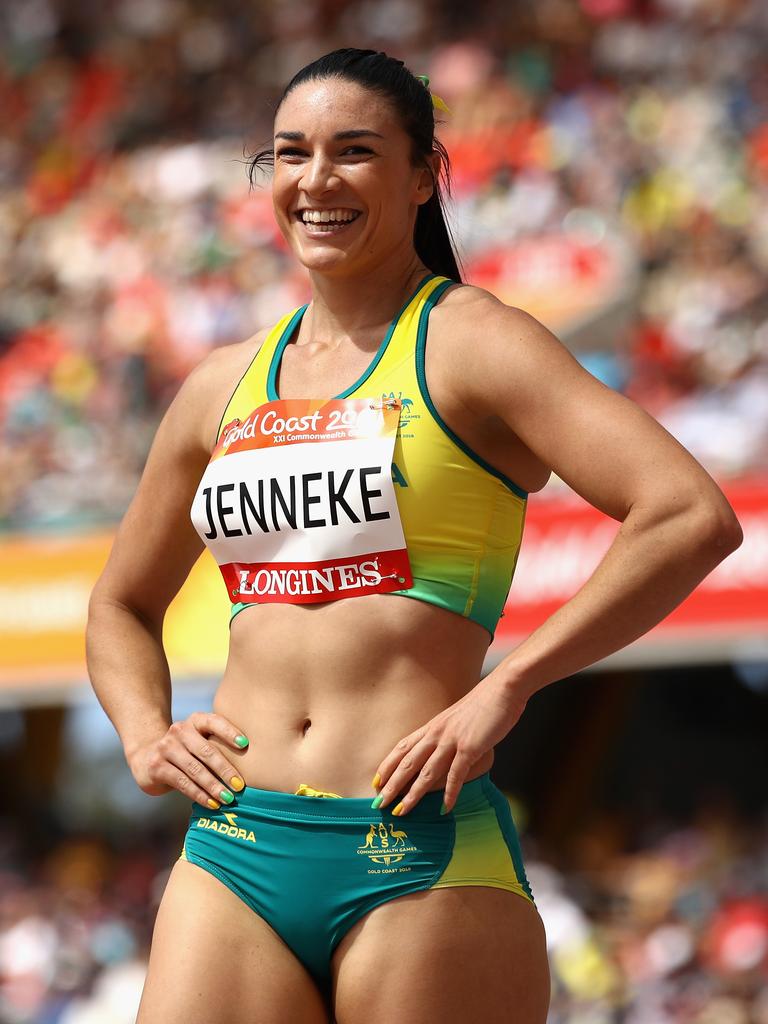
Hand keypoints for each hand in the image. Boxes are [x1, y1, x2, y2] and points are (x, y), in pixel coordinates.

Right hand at [128, 712, 249, 808]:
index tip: (245, 744)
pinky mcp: (157, 766)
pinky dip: (199, 795)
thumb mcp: (199, 741)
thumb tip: (252, 765)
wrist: (146, 756)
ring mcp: (166, 747)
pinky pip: (183, 783)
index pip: (214, 722)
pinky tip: (212, 803)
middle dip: (225, 769)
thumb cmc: (186, 751)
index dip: (230, 731)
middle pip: (206, 750)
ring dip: (214, 786)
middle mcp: (179, 730)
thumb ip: (218, 745)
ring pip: (195, 769)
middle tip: (240, 786)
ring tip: (228, 799)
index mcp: (194, 721)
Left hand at [371, 673, 527, 815]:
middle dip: (392, 785)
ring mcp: (452, 740)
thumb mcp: (458, 718)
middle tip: (379, 804)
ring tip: (402, 811)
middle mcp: (437, 733)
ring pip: (426, 772)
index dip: (388, 765)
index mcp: (433, 725)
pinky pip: (456, 774)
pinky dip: (450, 793)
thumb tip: (444, 750)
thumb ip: (448, 734)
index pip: (403, 747)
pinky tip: (445, 808)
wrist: (504, 688)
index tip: (376, 781)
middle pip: (408, 763)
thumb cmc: (484, 703)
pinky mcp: (470, 747)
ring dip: (413, 794)